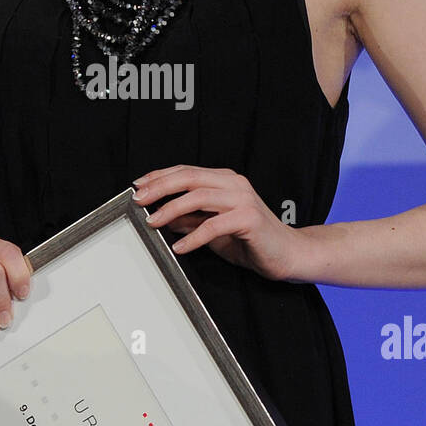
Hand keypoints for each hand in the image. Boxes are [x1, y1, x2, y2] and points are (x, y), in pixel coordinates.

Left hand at [133, 166, 300, 281]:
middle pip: (189, 177)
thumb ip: (189, 220)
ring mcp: (243, 199)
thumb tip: (161, 218)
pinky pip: (214, 225)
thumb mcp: (212, 229)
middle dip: (159, 187)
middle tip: (139, 200)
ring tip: (153, 222)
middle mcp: (233, 184)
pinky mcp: (249, 218)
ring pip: (199, 196)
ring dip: (171, 209)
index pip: (186, 171)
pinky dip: (193, 237)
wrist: (288, 254)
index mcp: (224, 180)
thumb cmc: (251, 240)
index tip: (137, 186)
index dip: (159, 176)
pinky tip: (180, 247)